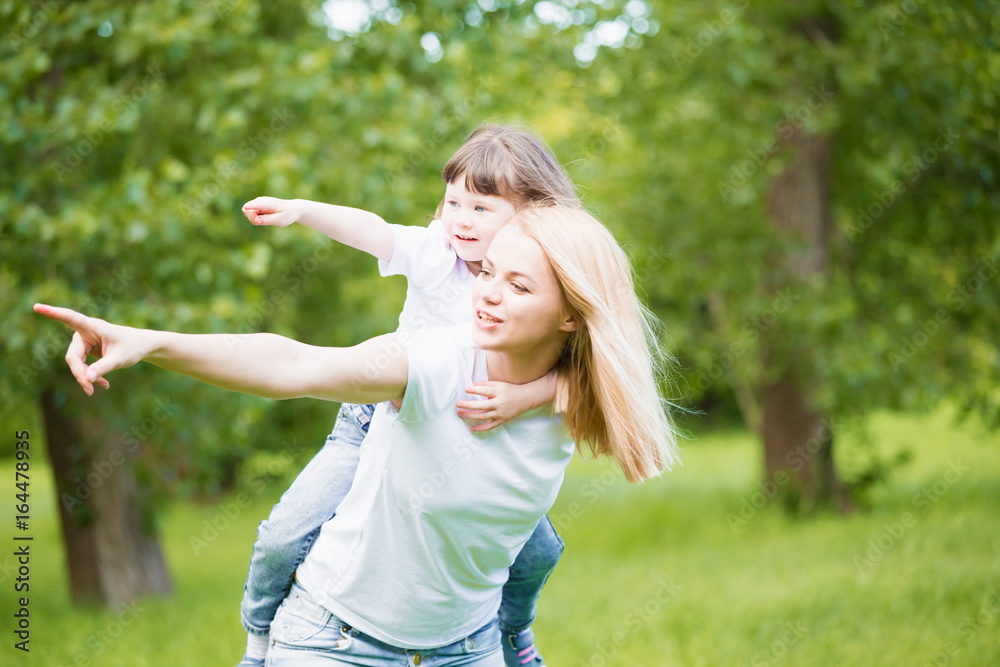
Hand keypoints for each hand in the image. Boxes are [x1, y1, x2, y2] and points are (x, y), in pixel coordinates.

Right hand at [33, 304, 149, 395]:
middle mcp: (84, 332)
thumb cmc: (132, 347)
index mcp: (93, 326)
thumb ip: (103, 368)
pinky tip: (104, 385)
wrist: (141, 347)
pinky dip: (90, 377)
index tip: (36, 307)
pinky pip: (82, 367)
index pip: (70, 318)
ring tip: (101, 388)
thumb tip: (87, 379)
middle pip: (72, 356)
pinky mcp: (86, 351)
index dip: (53, 313)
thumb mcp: (120, 359)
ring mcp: (83, 342)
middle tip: (90, 391)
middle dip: (80, 374)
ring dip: (86, 378)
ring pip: (76, 364)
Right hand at [242, 196, 299, 226]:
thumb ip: (268, 220)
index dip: (250, 206)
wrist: (292, 209)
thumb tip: (256, 220)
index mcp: (267, 203)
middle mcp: (259, 201)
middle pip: (247, 211)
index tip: (246, 207)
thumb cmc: (288, 214)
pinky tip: (266, 216)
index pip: (256, 204)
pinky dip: (257, 219)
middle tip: (267, 221)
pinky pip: (250, 215)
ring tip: (268, 218)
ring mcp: (257, 203)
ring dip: (256, 219)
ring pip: (247, 213)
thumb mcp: (280, 220)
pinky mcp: (256, 206)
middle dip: (253, 219)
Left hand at [456, 382, 516, 431]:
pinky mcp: (502, 421)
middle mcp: (499, 404)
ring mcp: (500, 414)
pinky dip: (481, 428)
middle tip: (458, 404)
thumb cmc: (510, 390)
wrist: (525, 399)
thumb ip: (485, 384)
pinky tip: (472, 429)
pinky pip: (490, 426)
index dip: (475, 390)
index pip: (485, 391)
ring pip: (483, 416)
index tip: (465, 389)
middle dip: (469, 405)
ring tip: (460, 414)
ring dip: (470, 416)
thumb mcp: (499, 384)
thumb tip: (471, 385)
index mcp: (499, 393)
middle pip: (482, 406)